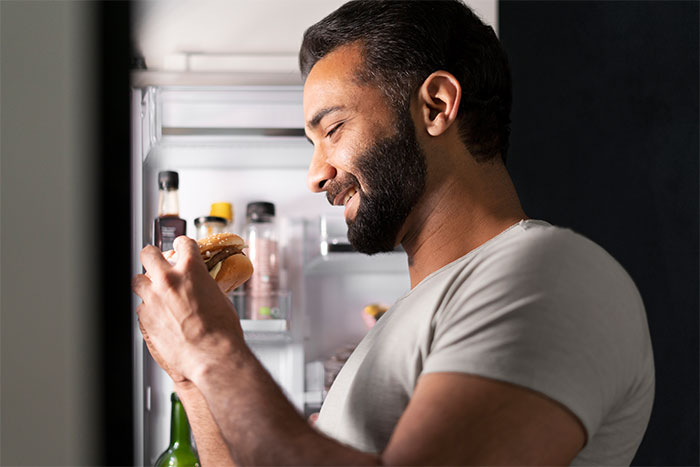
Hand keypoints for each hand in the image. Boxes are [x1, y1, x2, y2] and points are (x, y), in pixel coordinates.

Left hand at [132, 236, 244, 383]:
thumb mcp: (220, 298)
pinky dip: (149, 308)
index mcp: (191, 269)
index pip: (183, 243)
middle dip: (153, 256)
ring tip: (154, 290)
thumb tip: (204, 286)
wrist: (211, 355)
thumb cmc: (221, 331)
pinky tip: (159, 315)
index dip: (183, 245)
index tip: (182, 248)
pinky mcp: (144, 317)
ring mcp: (153, 297)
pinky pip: (141, 306)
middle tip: (158, 261)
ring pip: (137, 280)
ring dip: (146, 283)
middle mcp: (168, 279)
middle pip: (149, 253)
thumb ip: (205, 285)